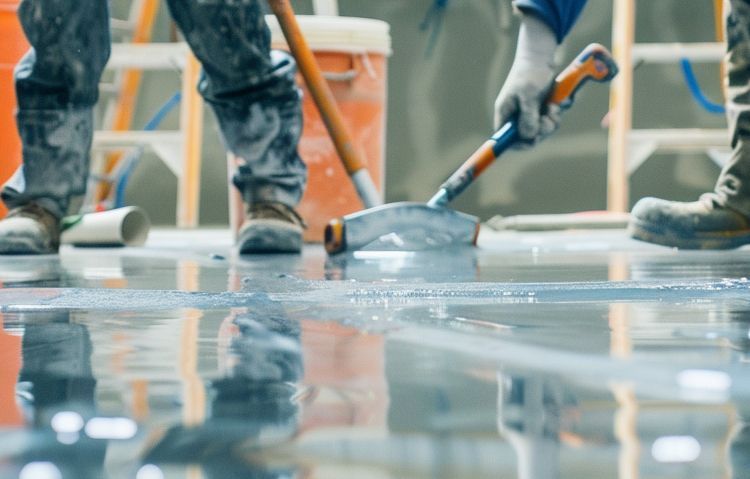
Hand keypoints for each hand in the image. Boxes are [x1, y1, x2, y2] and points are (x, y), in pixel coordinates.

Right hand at [493, 14, 560, 147]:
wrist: (540, 57)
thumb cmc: (530, 74)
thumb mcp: (529, 95)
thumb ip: (528, 118)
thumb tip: (529, 137)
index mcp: (506, 114)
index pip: (506, 139)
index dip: (519, 144)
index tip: (534, 140)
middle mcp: (515, 117)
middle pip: (528, 137)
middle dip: (542, 130)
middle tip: (549, 116)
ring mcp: (528, 114)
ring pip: (541, 130)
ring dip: (551, 122)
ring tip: (554, 107)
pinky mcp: (539, 110)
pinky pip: (549, 121)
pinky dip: (555, 115)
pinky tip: (557, 104)